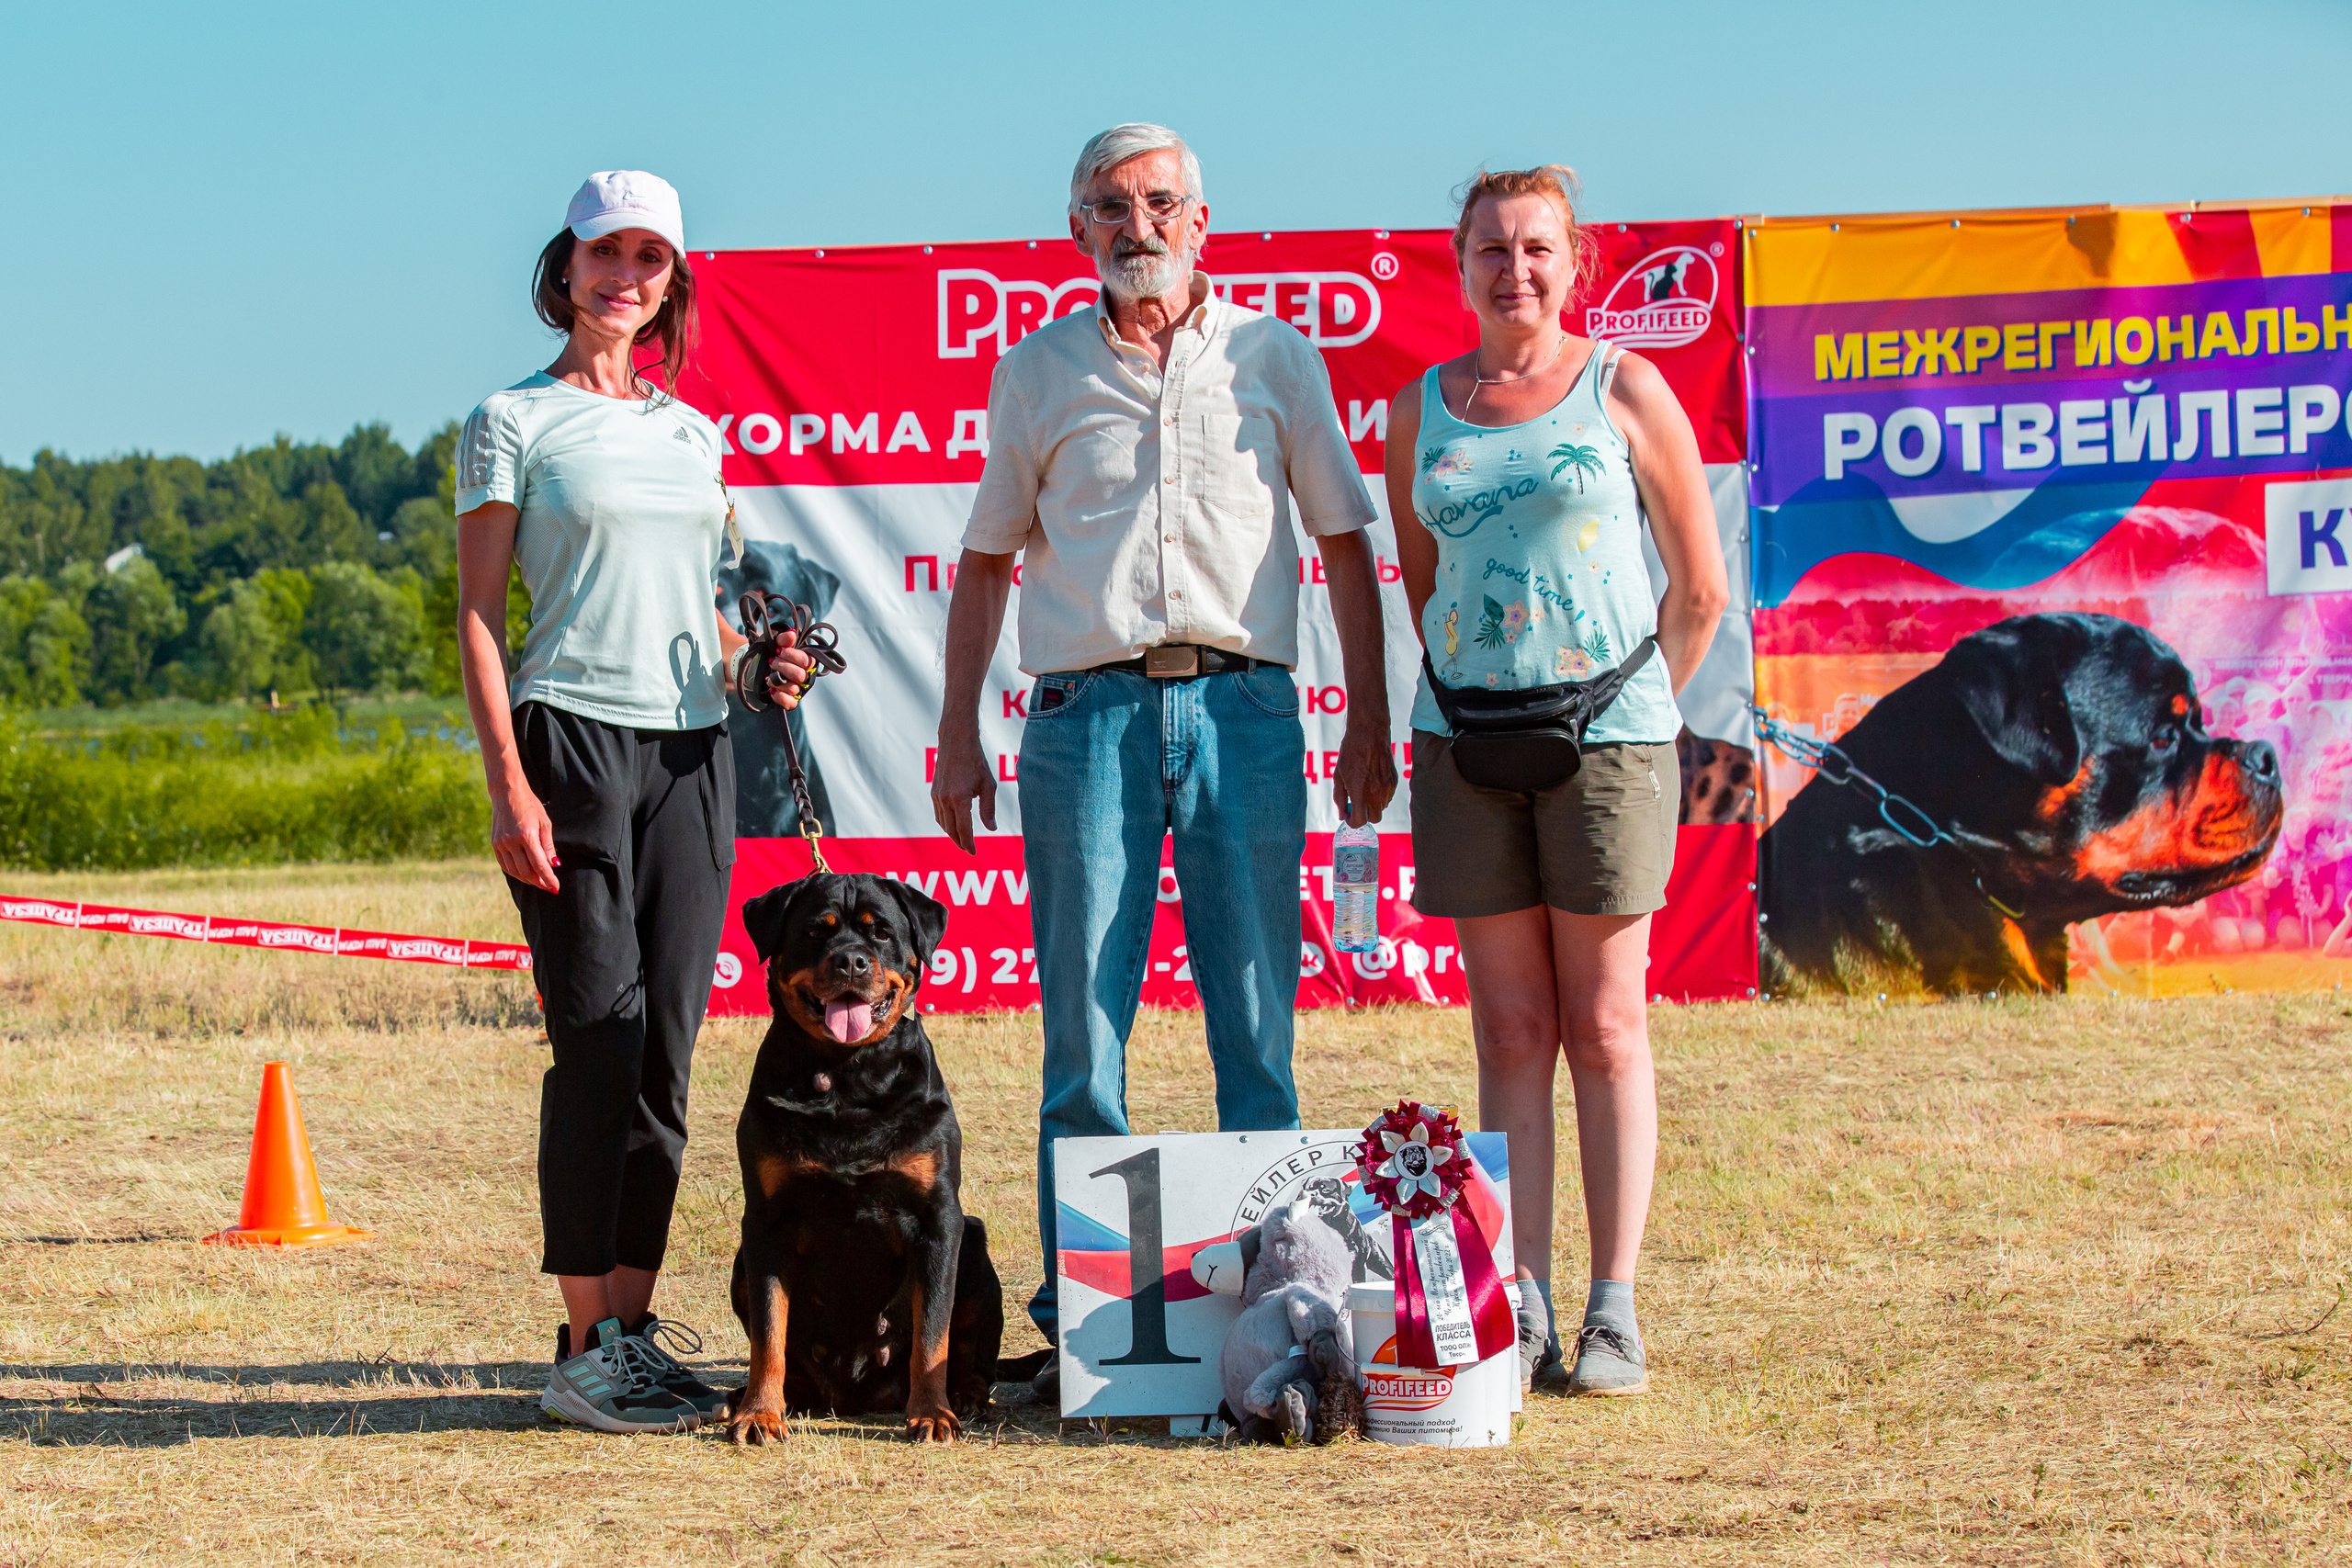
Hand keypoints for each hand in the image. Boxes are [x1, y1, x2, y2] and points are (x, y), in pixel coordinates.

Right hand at [490, 779, 560, 892]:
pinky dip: (515, 873)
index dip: (548, 879)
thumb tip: (553, 865)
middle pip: (526, 872)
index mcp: (527, 836)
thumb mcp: (545, 823)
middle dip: (539, 882)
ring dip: (527, 879)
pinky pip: (505, 865)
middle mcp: (512, 842)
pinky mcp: (495, 844)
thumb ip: (548, 846)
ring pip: (514, 871)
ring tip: (538, 881)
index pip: (539, 865)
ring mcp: (501, 844)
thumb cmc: (530, 806)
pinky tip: (525, 873)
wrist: (508, 794)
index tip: (556, 888)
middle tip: (548, 886)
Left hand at [761, 629, 814, 711]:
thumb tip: (791, 634)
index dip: (792, 655)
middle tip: (771, 661)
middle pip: (800, 675)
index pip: (806, 661)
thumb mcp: (776, 643)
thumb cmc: (772, 654)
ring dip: (778, 680)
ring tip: (769, 676)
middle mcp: (805, 676)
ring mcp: (797, 689)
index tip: (778, 651)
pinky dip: (781, 697)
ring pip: (794, 688)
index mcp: (806, 662)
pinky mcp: (789, 699)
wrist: (758, 666)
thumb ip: (784, 639)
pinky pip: (791, 703)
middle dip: (783, 667)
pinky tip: (772, 690)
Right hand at [930, 728, 996, 854]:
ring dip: (952, 834)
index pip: (964, 829)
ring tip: (963, 840)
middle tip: (969, 849)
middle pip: (951, 830)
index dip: (969, 843)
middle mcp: (945, 799)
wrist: (956, 741)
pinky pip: (938, 814)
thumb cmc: (976, 761)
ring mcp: (937, 796)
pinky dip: (946, 823)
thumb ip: (988, 809)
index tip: (974, 852)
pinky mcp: (934, 792)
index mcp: (960, 798)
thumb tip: (991, 829)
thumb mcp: (988, 785)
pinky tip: (954, 825)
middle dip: (960, 842)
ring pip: (943, 824)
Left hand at [1333, 712, 1397, 828]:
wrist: (1369, 733)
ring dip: (1373, 805)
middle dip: (1365, 815)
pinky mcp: (1394, 781)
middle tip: (1356, 805)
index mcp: (1360, 792)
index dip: (1352, 822)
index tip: (1348, 816)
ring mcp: (1387, 787)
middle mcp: (1376, 793)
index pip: (1359, 821)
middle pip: (1374, 819)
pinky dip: (1380, 795)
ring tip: (1364, 789)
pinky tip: (1372, 782)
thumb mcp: (1339, 776)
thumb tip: (1342, 815)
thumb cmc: (1351, 752)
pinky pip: (1388, 796)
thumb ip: (1340, 798)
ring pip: (1382, 808)